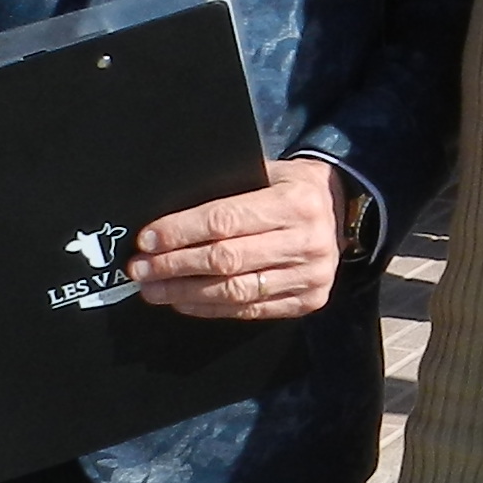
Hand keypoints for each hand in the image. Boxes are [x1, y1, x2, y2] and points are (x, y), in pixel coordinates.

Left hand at [129, 156, 345, 320]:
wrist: (341, 209)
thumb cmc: (291, 187)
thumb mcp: (268, 172)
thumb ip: (228, 189)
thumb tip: (168, 217)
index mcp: (296, 202)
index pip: (225, 220)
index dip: (181, 232)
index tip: (148, 239)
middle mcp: (307, 241)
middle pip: (226, 259)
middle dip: (174, 265)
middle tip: (140, 269)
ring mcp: (312, 276)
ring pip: (235, 290)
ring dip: (186, 292)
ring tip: (153, 289)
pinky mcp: (308, 301)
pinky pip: (251, 310)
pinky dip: (211, 308)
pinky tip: (184, 302)